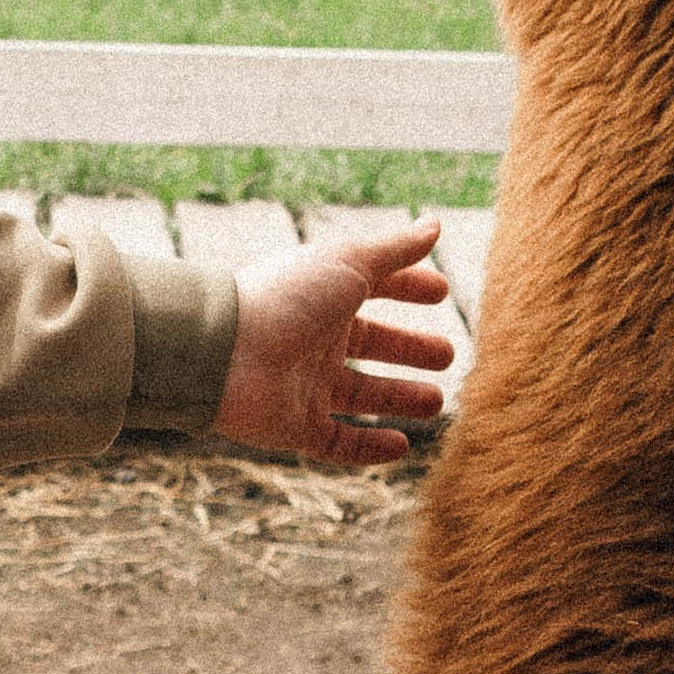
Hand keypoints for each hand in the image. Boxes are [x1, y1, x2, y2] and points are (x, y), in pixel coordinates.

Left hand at [213, 218, 452, 468]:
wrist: (225, 350)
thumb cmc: (286, 297)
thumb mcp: (348, 263)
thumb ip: (394, 249)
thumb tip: (434, 225)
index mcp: (324, 296)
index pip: (374, 288)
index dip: (408, 288)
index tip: (441, 291)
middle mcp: (315, 338)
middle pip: (370, 344)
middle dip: (408, 349)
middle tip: (448, 354)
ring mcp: (305, 384)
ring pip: (360, 395)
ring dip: (399, 398)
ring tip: (436, 401)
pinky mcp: (296, 426)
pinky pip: (338, 441)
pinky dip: (369, 447)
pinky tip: (402, 446)